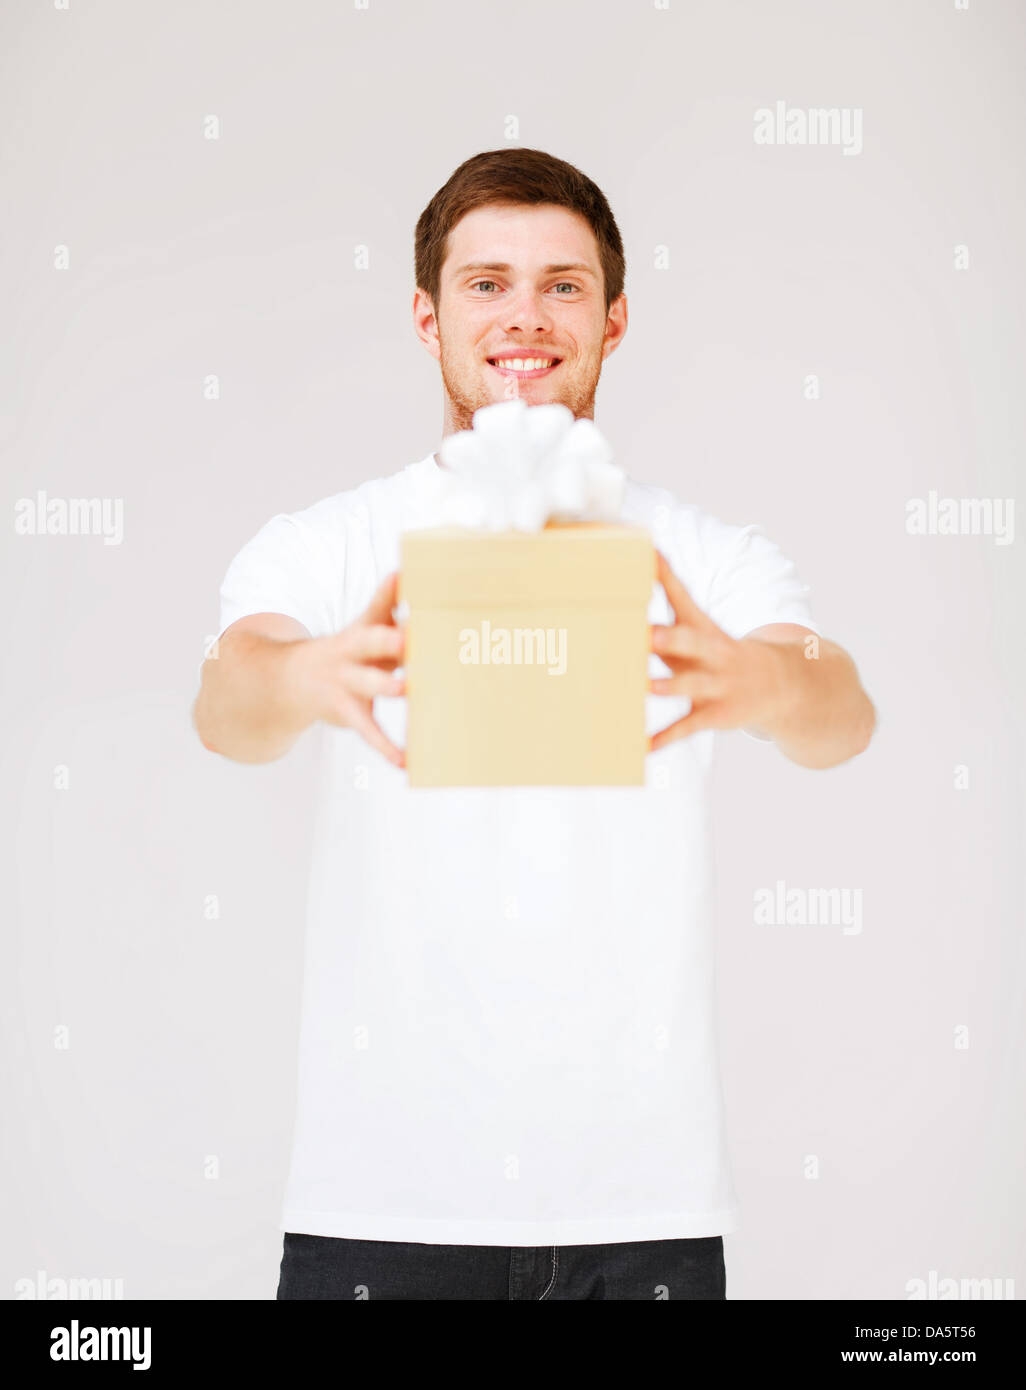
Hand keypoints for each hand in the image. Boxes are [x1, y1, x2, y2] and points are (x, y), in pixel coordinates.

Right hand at [293, 570, 406, 766]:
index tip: (402, 580)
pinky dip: (385, 747)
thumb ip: (385, 603)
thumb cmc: (346, 652)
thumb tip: (405, 570)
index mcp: (359, 631)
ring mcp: (344, 683)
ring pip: (365, 684)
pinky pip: (367, 731)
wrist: (290, 682)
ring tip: (405, 690)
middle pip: (368, 642)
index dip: (389, 598)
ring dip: (383, 686)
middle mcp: (350, 653)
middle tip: (407, 636)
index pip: (376, 611)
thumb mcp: (362, 627)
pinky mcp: (346, 712)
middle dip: (387, 640)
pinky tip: (405, 761)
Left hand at [649, 550, 782, 750]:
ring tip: (647, 687)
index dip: (666, 575)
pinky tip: (645, 747)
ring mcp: (717, 685)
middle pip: (692, 642)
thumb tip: (644, 560)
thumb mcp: (698, 627)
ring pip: (692, 685)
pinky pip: (688, 727)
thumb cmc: (719, 652)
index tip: (649, 554)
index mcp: (704, 628)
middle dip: (671, 638)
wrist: (782, 684)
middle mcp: (713, 653)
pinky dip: (666, 738)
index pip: (684, 596)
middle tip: (649, 634)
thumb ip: (670, 601)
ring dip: (670, 686)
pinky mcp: (715, 714)